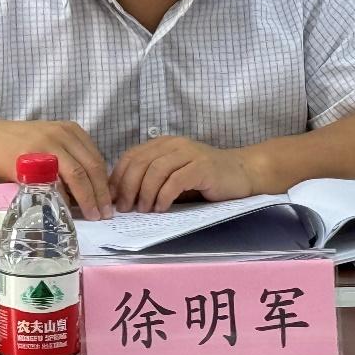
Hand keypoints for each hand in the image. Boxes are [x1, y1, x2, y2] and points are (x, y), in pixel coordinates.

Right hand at [0, 118, 113, 219]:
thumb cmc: (22, 145)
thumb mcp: (51, 142)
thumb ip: (70, 159)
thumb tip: (91, 190)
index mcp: (72, 131)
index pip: (96, 159)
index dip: (105, 183)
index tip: (110, 202)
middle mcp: (63, 134)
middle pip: (91, 167)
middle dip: (100, 193)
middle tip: (105, 214)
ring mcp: (47, 145)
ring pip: (77, 174)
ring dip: (87, 198)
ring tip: (92, 215)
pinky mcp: (31, 159)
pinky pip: (52, 181)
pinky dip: (63, 197)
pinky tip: (67, 210)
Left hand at [109, 137, 255, 212]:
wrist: (241, 172)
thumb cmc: (204, 179)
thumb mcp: (172, 175)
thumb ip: (150, 180)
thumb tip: (122, 198)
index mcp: (162, 144)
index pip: (131, 156)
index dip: (118, 178)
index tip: (112, 200)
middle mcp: (174, 144)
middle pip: (140, 163)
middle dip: (127, 188)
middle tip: (125, 209)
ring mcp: (189, 153)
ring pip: (155, 171)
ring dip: (145, 194)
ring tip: (144, 211)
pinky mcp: (202, 167)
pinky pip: (175, 181)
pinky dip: (164, 196)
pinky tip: (162, 209)